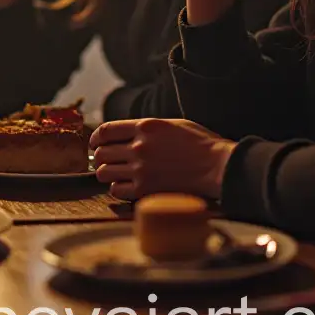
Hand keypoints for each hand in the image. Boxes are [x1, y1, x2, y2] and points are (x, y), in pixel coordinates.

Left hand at [90, 118, 236, 201]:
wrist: (217, 166)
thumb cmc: (200, 144)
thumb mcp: (171, 124)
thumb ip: (146, 128)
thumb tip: (125, 134)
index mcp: (145, 126)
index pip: (106, 131)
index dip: (96, 138)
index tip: (96, 144)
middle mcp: (139, 147)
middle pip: (102, 152)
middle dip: (102, 157)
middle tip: (108, 161)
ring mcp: (141, 169)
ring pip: (104, 172)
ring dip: (107, 173)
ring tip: (117, 174)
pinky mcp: (146, 189)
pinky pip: (116, 190)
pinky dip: (118, 188)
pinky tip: (127, 186)